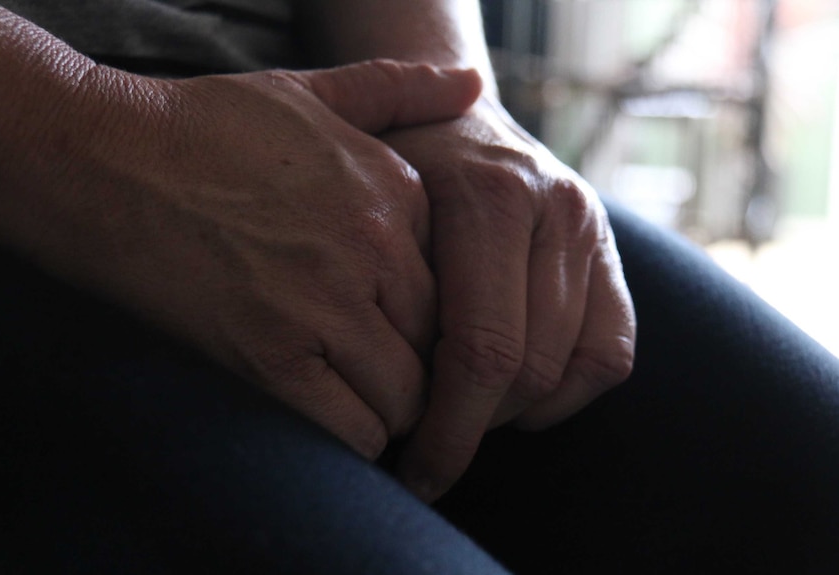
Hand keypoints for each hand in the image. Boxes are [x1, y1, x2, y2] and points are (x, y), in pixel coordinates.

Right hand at [14, 60, 480, 459]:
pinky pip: (354, 430)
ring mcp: (324, 303)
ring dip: (390, 411)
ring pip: (408, 398)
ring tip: (360, 400)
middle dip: (422, 370)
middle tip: (389, 378)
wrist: (99, 158)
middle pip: (441, 346)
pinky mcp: (270, 356)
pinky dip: (353, 439)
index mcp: (395, 190)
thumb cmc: (202, 126)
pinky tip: (328, 417)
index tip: (406, 331)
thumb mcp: (310, 91)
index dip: (437, 318)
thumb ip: (399, 88)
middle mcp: (374, 247)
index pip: (461, 286)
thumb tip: (473, 81)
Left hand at [382, 96, 635, 500]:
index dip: (447, 431)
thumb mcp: (372, 207)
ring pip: (572, 370)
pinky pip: (611, 354)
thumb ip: (387, 288)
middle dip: (473, 429)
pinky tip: (516, 394)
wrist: (452, 115)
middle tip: (426, 450)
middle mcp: (554, 210)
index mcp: (489, 197)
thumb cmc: (395, 171)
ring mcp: (592, 230)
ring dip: (514, 414)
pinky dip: (566, 393)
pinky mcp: (612, 253)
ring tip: (463, 415)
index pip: (481, 350)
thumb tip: (385, 405)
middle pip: (527, 369)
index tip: (414, 472)